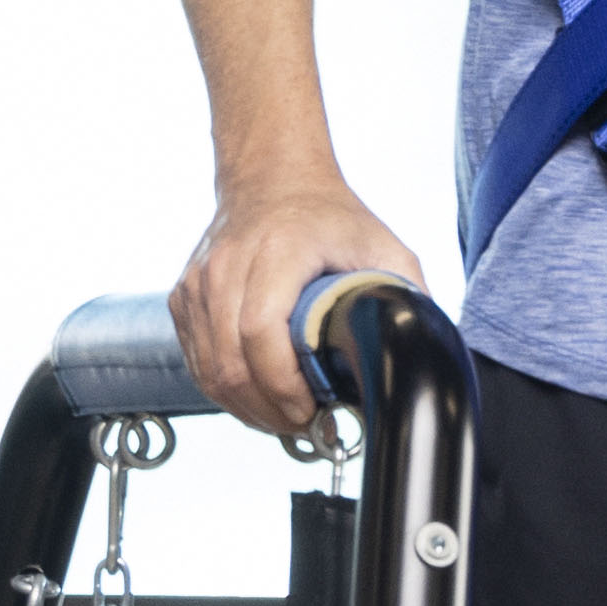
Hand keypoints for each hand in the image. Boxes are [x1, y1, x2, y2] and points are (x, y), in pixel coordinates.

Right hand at [177, 166, 426, 438]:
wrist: (273, 180)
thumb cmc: (330, 217)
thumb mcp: (384, 247)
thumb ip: (407, 297)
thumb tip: (422, 354)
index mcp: (279, 250)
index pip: (261, 332)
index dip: (283, 385)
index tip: (311, 410)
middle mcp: (229, 264)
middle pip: (231, 363)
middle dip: (269, 411)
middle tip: (305, 425)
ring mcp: (199, 282)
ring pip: (209, 371)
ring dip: (247, 409)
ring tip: (286, 418)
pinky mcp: (184, 298)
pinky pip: (197, 363)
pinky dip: (226, 392)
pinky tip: (259, 398)